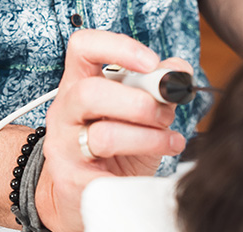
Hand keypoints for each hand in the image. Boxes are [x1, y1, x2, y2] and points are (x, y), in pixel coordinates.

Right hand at [34, 30, 189, 231]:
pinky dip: (144, 169)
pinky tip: (158, 162)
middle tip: (165, 114)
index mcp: (77, 81)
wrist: (84, 196)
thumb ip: (155, 85)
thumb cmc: (113, 145)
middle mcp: (64, 109)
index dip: (118, 48)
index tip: (151, 62)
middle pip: (90, 92)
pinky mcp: (72, 181)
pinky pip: (110, 175)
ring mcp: (63, 146)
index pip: (83, 46)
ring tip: (169, 140)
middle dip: (139, 103)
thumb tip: (179, 69)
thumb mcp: (133, 109)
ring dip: (148, 137)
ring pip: (103, 136)